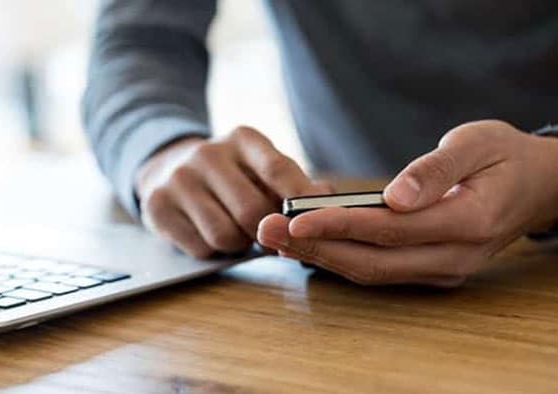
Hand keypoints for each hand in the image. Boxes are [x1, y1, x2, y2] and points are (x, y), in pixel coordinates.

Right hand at [136, 126, 332, 257]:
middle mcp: (207, 153)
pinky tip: (208, 232)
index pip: (278, 169)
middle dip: (266, 233)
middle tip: (268, 236)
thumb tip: (327, 200)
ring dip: (238, 244)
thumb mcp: (259, 167)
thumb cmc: (229, 174)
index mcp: (242, 139)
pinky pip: (200, 247)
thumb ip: (294, 184)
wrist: (167, 166)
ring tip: (235, 231)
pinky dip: (212, 250)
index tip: (316, 222)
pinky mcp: (157, 206)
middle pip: (252, 212)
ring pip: (225, 235)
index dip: (301, 201)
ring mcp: (178, 179)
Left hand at [258, 120, 557, 286]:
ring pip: (371, 272)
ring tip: (275, 237)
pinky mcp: (431, 270)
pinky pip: (378, 270)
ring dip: (320, 256)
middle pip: (372, 262)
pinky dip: (339, 258)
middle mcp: (454, 257)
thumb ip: (436, 170)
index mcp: (469, 222)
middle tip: (266, 229)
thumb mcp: (478, 144)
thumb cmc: (504, 157)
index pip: (390, 230)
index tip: (295, 218)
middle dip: (314, 248)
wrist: (534, 186)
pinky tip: (308, 244)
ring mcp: (443, 269)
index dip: (339, 225)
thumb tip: (394, 196)